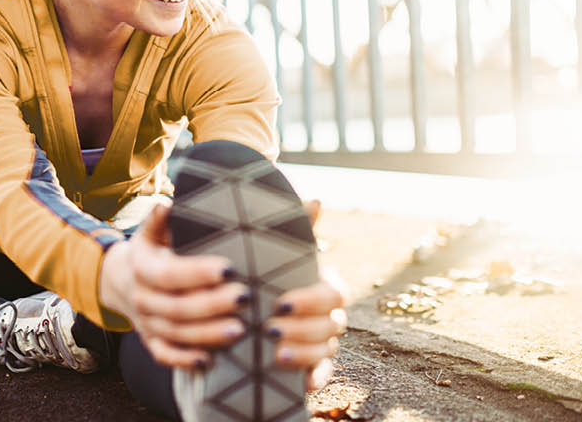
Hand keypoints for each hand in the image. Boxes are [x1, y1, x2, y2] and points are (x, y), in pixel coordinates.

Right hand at [99, 199, 245, 368]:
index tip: (229, 269)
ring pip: (175, 334)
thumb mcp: (151, 231)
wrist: (124, 279)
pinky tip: (210, 361)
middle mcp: (141, 298)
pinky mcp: (151, 341)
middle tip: (245, 299)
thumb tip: (166, 204)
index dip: (197, 274)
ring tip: (240, 330)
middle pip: (176, 307)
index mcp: (142, 267)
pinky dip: (184, 361)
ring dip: (207, 335)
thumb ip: (160, 218)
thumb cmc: (152, 250)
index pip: (169, 274)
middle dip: (211, 305)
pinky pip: (164, 356)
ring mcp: (145, 323)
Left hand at [280, 197, 347, 390]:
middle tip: (270, 328)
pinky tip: (302, 383)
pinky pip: (322, 374)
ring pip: (326, 349)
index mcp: (323, 287)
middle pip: (330, 325)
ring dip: (304, 353)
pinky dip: (315, 378)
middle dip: (302, 328)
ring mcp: (322, 342)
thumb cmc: (265, 275)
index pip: (333, 294)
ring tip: (275, 352)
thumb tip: (317, 199)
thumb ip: (292, 231)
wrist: (248, 308)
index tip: (280, 302)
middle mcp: (328, 315)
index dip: (310, 300)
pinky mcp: (312, 365)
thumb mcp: (273, 254)